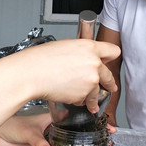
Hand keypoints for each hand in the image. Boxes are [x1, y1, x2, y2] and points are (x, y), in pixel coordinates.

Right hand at [0, 39, 119, 111]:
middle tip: (108, 86)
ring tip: (86, 99)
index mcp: (90, 47)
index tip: (109, 63)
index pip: (113, 51)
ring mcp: (91, 80)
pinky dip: (79, 100)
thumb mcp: (66, 46)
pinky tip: (69, 95)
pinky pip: (86, 99)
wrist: (31, 74)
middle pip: (109, 75)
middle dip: (108, 83)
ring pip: (98, 91)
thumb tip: (85, 56)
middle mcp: (94, 63)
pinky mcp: (84, 95)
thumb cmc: (42, 59)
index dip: (110, 58)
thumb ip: (81, 51)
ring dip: (92, 96)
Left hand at [0, 115, 118, 145]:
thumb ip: (38, 142)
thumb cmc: (13, 127)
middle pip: (85, 135)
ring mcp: (57, 141)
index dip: (97, 125)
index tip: (110, 129)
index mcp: (57, 118)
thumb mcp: (27, 132)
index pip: (82, 120)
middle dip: (101, 141)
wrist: (0, 138)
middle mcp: (60, 129)